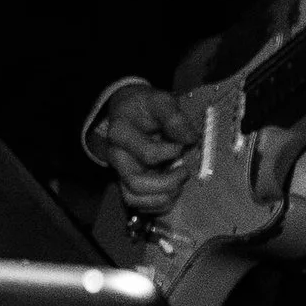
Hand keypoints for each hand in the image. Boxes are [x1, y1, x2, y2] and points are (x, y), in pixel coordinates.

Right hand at [94, 80, 193, 216]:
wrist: (129, 111)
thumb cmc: (145, 106)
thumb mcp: (160, 101)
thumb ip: (174, 117)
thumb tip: (190, 139)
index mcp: (120, 134)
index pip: (148, 154)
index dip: (172, 152)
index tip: (185, 143)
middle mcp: (116, 157)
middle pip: (137, 183)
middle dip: (168, 183)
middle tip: (185, 171)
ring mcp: (120, 172)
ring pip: (134, 199)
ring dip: (162, 197)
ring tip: (179, 185)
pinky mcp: (127, 182)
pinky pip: (138, 204)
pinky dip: (158, 204)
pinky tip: (172, 191)